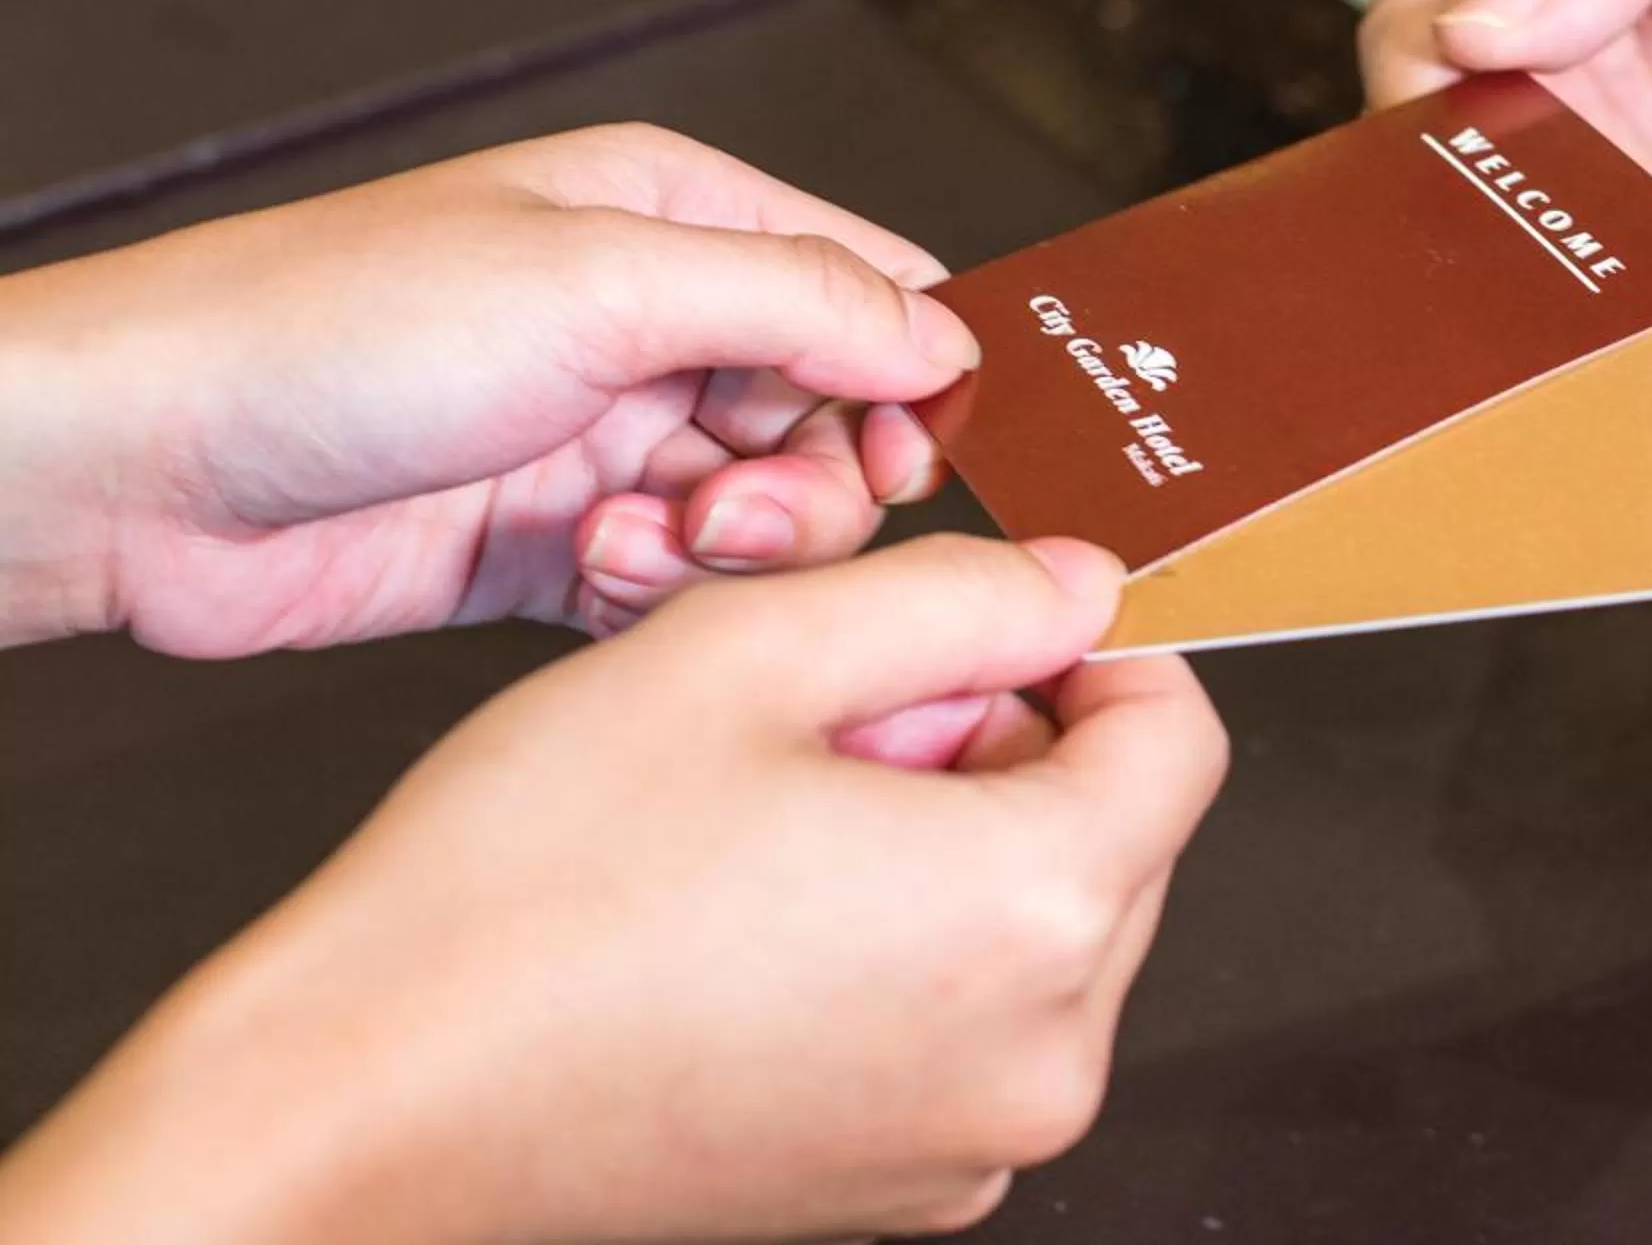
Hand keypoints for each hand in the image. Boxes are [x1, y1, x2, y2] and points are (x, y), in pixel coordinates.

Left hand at [0, 125, 978, 656]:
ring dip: (723, 549)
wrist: (144, 467)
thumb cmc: (331, 327)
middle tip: (731, 511)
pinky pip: (678, 589)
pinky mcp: (556, 547)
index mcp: (678, 217)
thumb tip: (944, 338)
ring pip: (764, 521)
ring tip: (629, 538)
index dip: (915, 374)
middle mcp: (654, 326)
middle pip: (834, 423)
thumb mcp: (599, 281)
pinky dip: (653, 596)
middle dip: (809, 484)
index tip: (905, 451)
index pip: (872, 285)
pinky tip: (584, 571)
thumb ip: (798, 301)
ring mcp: (606, 440)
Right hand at [0, 535, 1229, 1244]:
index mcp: (1034, 912)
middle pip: (1119, 834)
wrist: (355, 1102)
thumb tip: (1079, 583)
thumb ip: (957, 595)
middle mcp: (1037, 1057)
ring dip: (950, 842)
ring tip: (777, 821)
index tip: (981, 627)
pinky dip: (907, 948)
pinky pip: (968, 1025)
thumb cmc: (521, 888)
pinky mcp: (896, 1192)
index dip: (1087, 650)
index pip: (1181, 734)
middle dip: (1004, 746)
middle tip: (833, 722)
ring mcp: (969, 1144)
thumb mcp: (752, 649)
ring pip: (1041, 926)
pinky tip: (757, 915)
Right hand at [1359, 0, 1651, 295]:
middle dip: (1535, 222)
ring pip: (1532, 272)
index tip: (1503, 151)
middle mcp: (1545, 64)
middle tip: (1649, 233)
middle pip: (1449, 176)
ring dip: (1625, 289)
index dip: (1436, 101)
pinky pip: (1626, 336)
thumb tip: (1462, 32)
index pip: (1412, 25)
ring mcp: (1604, 181)